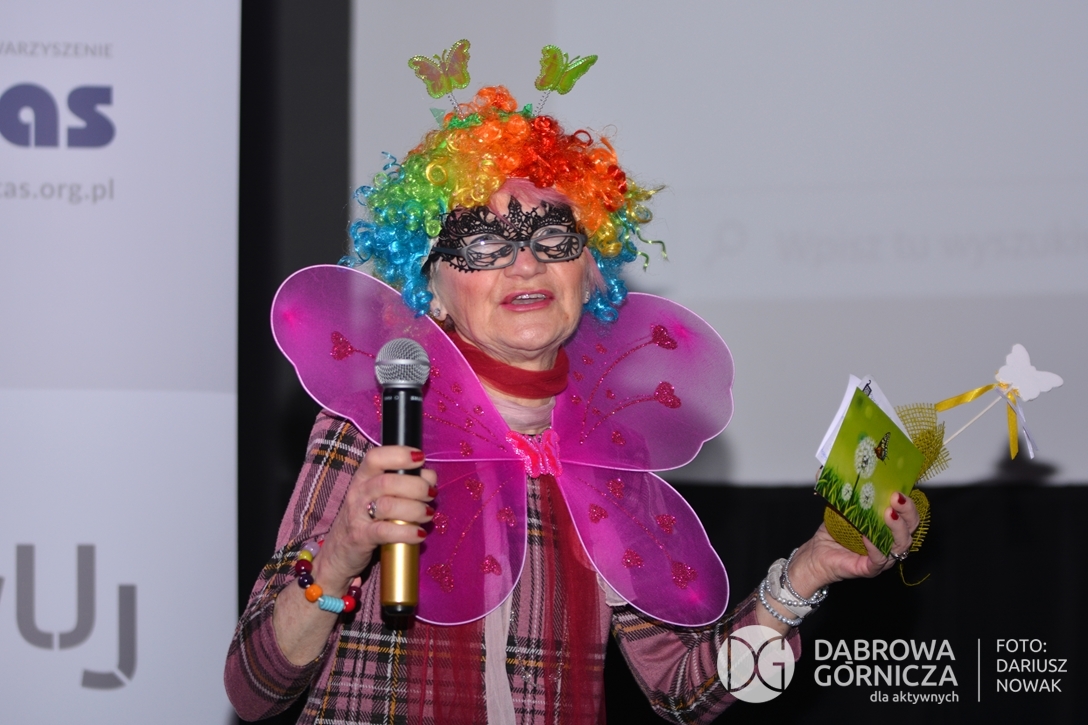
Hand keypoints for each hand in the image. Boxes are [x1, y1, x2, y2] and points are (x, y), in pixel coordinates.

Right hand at [314, 445, 435, 591]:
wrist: (338, 552)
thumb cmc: (365, 519)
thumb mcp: (378, 496)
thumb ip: (401, 483)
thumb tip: (429, 477)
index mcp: (363, 478)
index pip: (375, 457)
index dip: (399, 454)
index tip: (420, 458)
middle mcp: (358, 493)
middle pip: (388, 482)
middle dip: (416, 486)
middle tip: (431, 494)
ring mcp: (357, 516)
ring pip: (388, 506)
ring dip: (415, 509)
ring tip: (427, 514)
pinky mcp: (361, 538)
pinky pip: (386, 532)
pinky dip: (407, 532)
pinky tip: (420, 534)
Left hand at [787, 492, 919, 595]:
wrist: (815, 555)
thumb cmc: (832, 532)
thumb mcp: (840, 506)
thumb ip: (843, 489)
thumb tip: (832, 465)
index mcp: (889, 526)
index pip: (908, 513)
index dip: (909, 501)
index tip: (901, 487)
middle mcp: (891, 542)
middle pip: (911, 528)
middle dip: (907, 512)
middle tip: (897, 498)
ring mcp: (883, 557)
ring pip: (901, 545)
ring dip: (896, 527)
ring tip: (887, 513)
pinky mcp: (870, 569)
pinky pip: (879, 559)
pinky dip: (875, 547)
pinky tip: (867, 536)